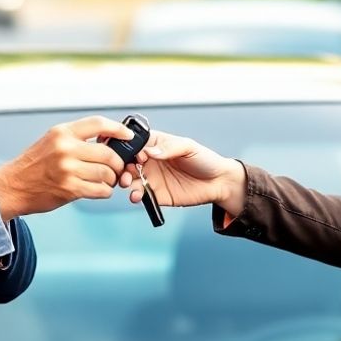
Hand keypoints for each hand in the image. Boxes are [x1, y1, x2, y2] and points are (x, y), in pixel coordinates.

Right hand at [0, 116, 133, 218]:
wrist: (13, 186)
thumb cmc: (35, 164)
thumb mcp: (52, 141)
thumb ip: (77, 138)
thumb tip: (109, 140)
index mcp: (62, 133)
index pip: (98, 124)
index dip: (118, 129)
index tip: (128, 135)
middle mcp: (65, 148)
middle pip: (108, 153)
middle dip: (117, 163)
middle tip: (116, 168)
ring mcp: (68, 169)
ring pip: (107, 173)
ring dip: (111, 179)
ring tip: (104, 180)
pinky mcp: (70, 188)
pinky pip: (101, 190)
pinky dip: (104, 191)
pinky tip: (98, 189)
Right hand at [118, 130, 246, 214]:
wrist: (219, 182)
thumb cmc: (205, 159)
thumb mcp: (188, 147)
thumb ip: (169, 148)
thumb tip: (150, 151)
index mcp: (156, 145)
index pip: (135, 144)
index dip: (129, 148)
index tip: (135, 155)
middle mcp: (150, 161)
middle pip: (127, 162)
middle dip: (122, 167)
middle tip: (126, 171)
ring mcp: (152, 178)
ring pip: (130, 179)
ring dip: (125, 181)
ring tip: (128, 184)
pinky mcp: (156, 195)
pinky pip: (141, 195)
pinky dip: (135, 196)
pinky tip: (137, 196)